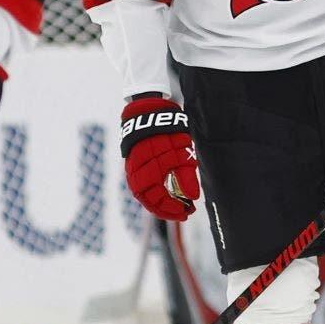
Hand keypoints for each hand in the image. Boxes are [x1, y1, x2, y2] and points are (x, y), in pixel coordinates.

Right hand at [119, 94, 197, 220]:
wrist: (150, 110)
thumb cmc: (167, 130)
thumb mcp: (182, 152)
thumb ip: (186, 176)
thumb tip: (192, 197)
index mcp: (148, 169)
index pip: (157, 198)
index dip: (171, 209)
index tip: (186, 212)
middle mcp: (136, 172)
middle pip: (148, 199)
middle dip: (166, 209)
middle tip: (184, 213)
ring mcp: (133, 168)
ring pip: (144, 194)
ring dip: (159, 203)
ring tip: (176, 207)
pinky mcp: (133, 165)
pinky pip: (141, 185)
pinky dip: (153, 193)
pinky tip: (165, 195)